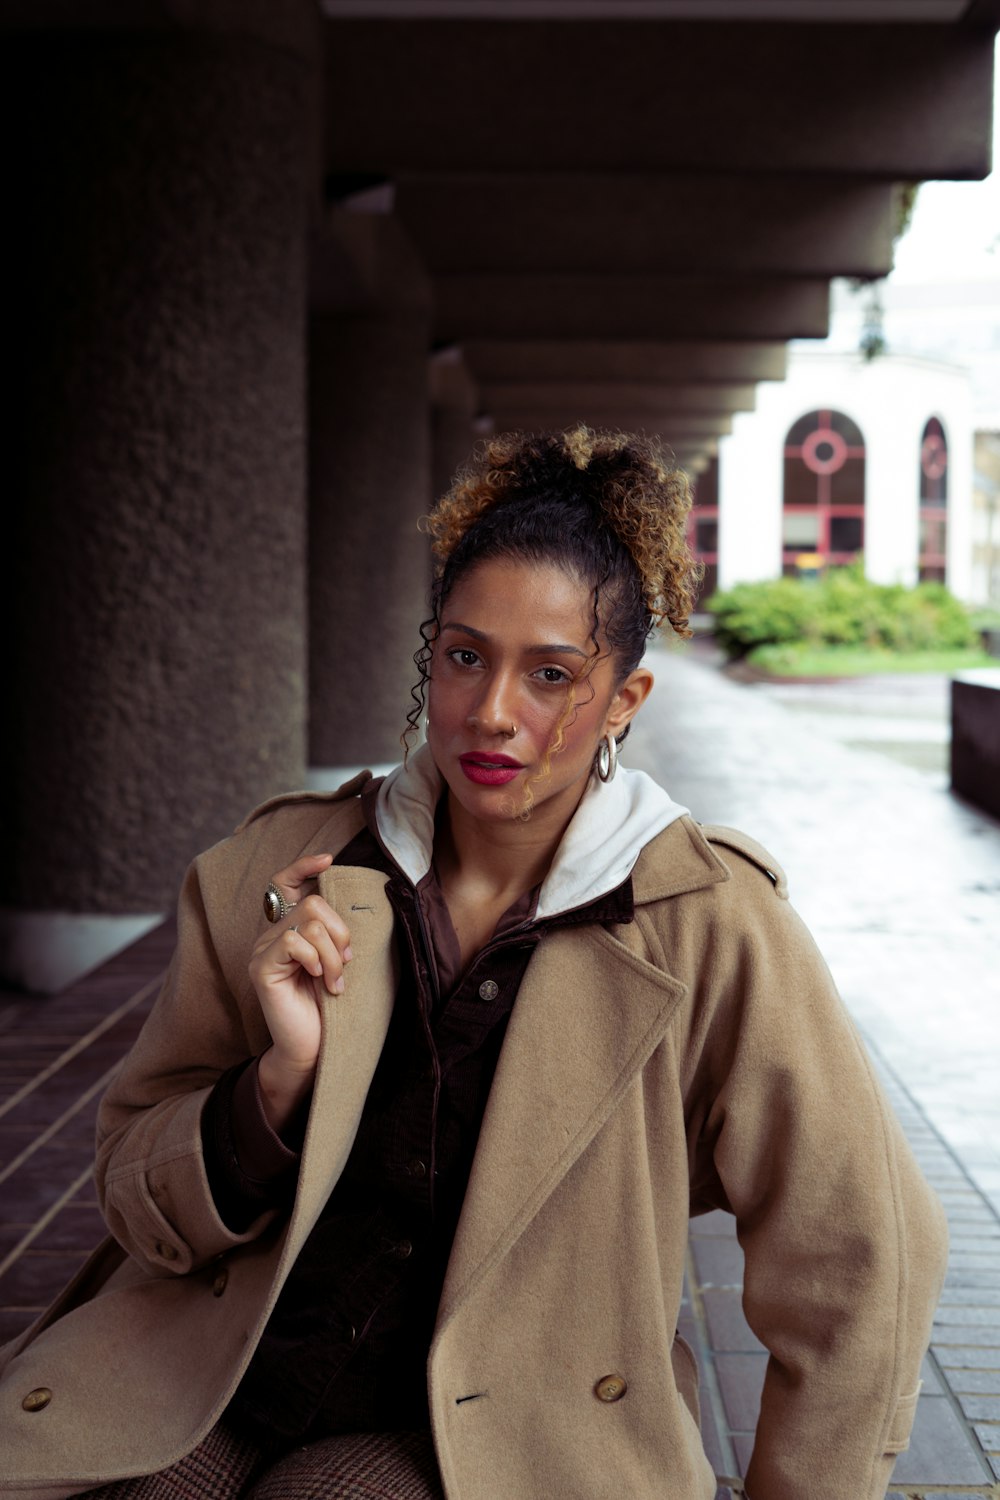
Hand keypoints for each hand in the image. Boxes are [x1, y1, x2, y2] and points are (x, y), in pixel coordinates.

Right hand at [248, 853, 351, 1129]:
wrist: (314, 1049)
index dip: (303, 866)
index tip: (328, 860)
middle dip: (339, 932)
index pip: (284, 884)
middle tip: (346, 962)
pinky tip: (320, 982)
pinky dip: (316, 960)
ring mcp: (262, 952)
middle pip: (311, 904)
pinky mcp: (261, 969)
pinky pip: (293, 942)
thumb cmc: (329, 1007)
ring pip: (308, 923)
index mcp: (288, 931)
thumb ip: (335, 933)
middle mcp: (270, 937)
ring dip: (334, 954)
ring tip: (336, 981)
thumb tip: (351, 899)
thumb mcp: (338, 962)